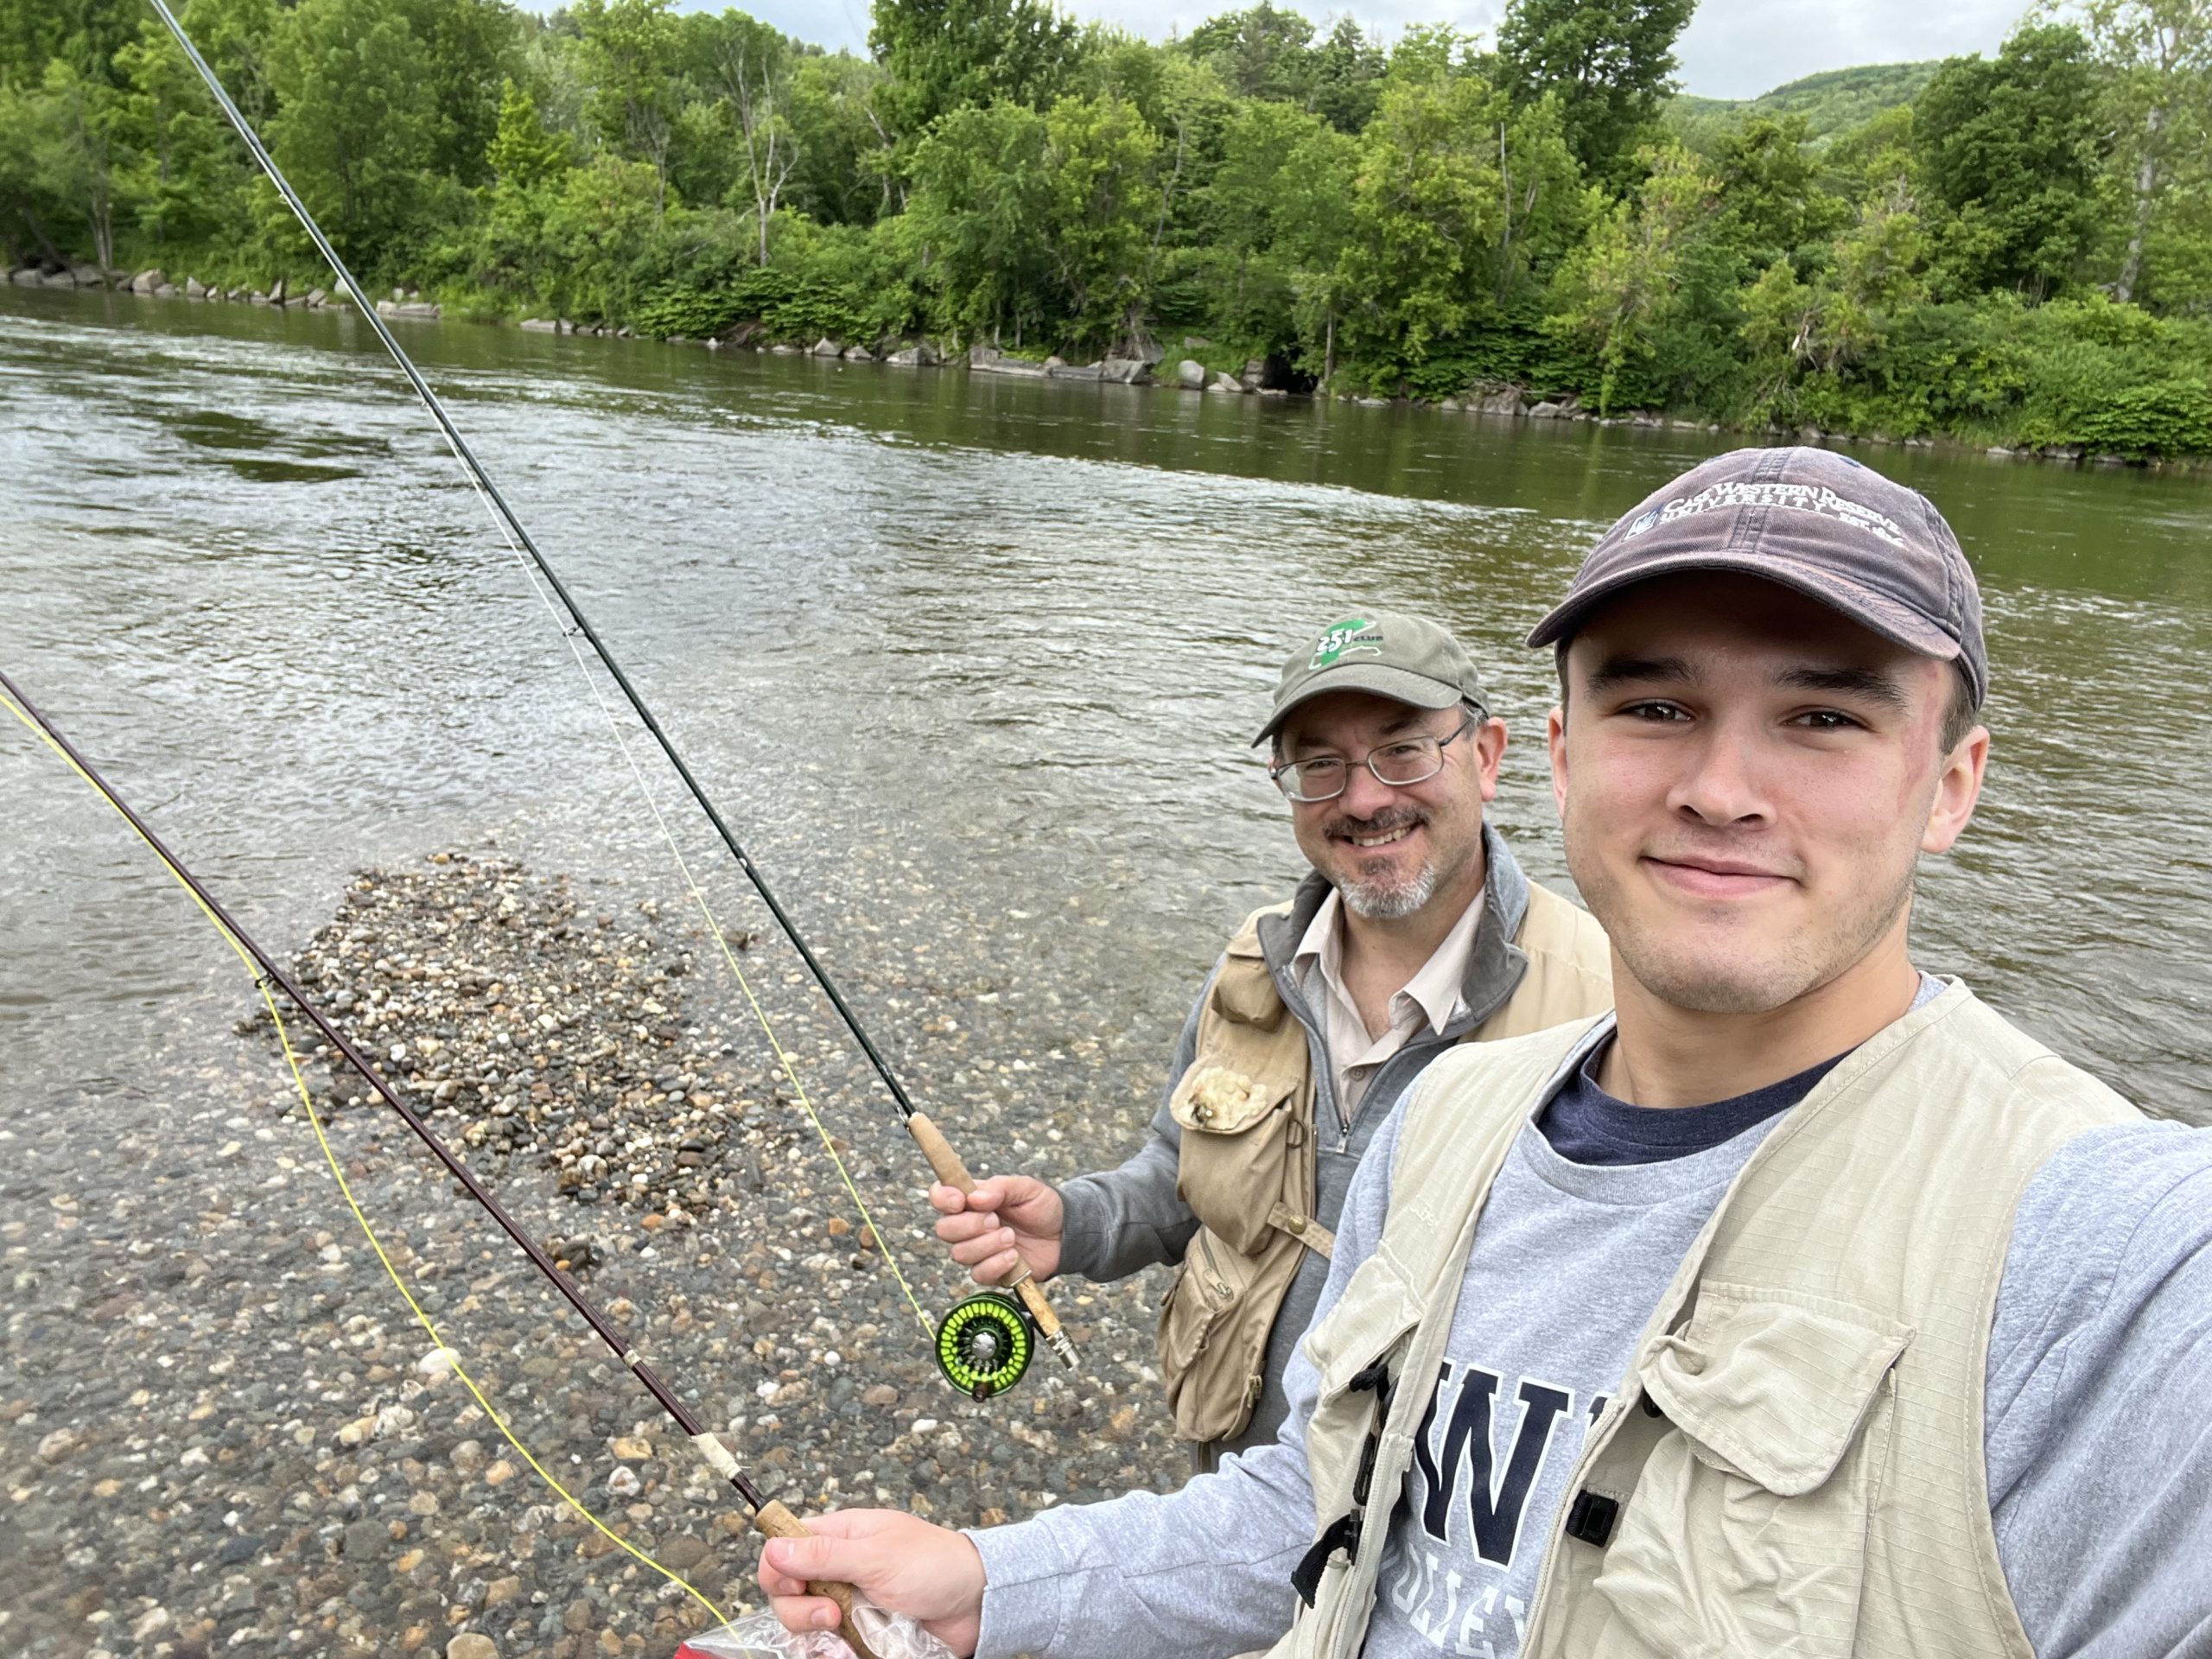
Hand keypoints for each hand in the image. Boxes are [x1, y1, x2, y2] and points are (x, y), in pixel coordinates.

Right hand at [758, 1508, 983, 1657]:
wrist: (976, 1604)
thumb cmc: (935, 1565)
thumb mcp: (877, 1556)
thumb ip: (825, 1555)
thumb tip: (773, 1548)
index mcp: (839, 1537)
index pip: (784, 1548)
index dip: (779, 1568)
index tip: (796, 1584)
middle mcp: (837, 1571)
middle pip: (787, 1594)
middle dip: (800, 1610)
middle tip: (832, 1614)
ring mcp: (847, 1605)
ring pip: (804, 1629)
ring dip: (816, 1638)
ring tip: (846, 1636)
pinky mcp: (859, 1635)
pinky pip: (829, 1651)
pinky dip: (833, 1655)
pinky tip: (849, 1653)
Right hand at [930, 1175, 1063, 1284]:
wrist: (1064, 1234)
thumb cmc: (1042, 1207)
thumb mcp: (1026, 1188)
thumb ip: (1000, 1188)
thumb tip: (975, 1198)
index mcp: (972, 1200)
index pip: (939, 1196)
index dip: (942, 1199)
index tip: (960, 1202)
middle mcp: (968, 1225)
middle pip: (944, 1229)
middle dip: (969, 1225)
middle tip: (996, 1220)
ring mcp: (977, 1250)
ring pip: (960, 1253)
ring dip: (987, 1245)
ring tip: (1011, 1237)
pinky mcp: (990, 1272)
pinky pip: (978, 1274)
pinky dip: (996, 1264)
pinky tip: (1014, 1256)